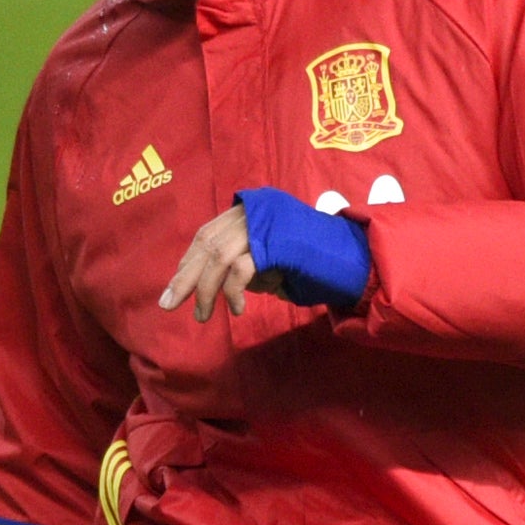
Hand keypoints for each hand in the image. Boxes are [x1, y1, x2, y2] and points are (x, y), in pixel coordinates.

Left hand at [158, 187, 374, 321]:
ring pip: (219, 256)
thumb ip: (241, 263)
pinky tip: (236, 309)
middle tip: (168, 303)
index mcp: (253, 209)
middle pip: (208, 243)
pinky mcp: (278, 242)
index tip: (175, 286)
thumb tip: (206, 284)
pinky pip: (243, 269)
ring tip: (201, 315)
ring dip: (205, 289)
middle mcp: (257, 209)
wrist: (356, 260)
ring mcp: (268, 223)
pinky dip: (234, 292)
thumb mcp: (269, 261)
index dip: (189, 261)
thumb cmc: (312, 265)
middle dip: (186, 276)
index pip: (208, 233)